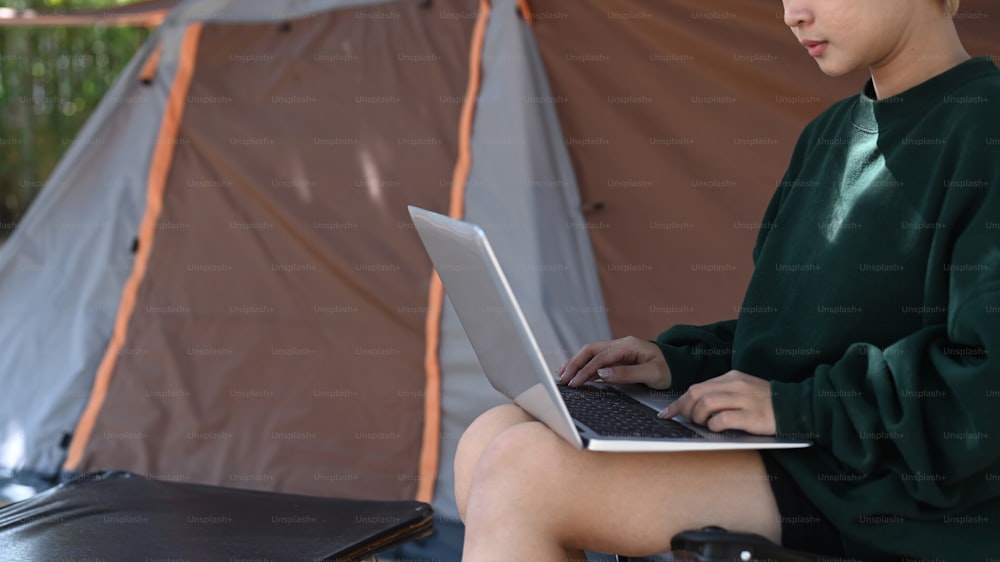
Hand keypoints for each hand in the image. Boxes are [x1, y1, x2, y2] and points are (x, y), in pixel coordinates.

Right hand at [556, 336, 670, 388]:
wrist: (679, 365)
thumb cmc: (668, 369)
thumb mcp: (651, 373)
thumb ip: (627, 373)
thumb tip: (603, 373)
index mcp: (628, 345)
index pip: (601, 357)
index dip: (586, 370)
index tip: (575, 383)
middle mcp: (620, 344)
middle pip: (590, 350)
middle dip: (574, 363)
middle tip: (563, 379)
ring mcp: (618, 350)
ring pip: (591, 353)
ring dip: (576, 363)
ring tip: (563, 375)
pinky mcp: (617, 357)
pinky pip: (597, 359)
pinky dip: (584, 366)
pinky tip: (576, 374)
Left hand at [659, 370, 775, 434]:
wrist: (797, 407)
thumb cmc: (766, 402)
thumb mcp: (742, 390)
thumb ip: (721, 394)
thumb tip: (694, 406)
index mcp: (731, 377)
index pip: (697, 387)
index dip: (679, 402)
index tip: (667, 413)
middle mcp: (736, 385)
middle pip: (696, 393)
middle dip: (684, 409)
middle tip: (686, 421)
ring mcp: (744, 399)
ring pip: (706, 403)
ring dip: (698, 416)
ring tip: (703, 424)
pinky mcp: (752, 415)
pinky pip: (723, 418)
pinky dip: (713, 425)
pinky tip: (716, 428)